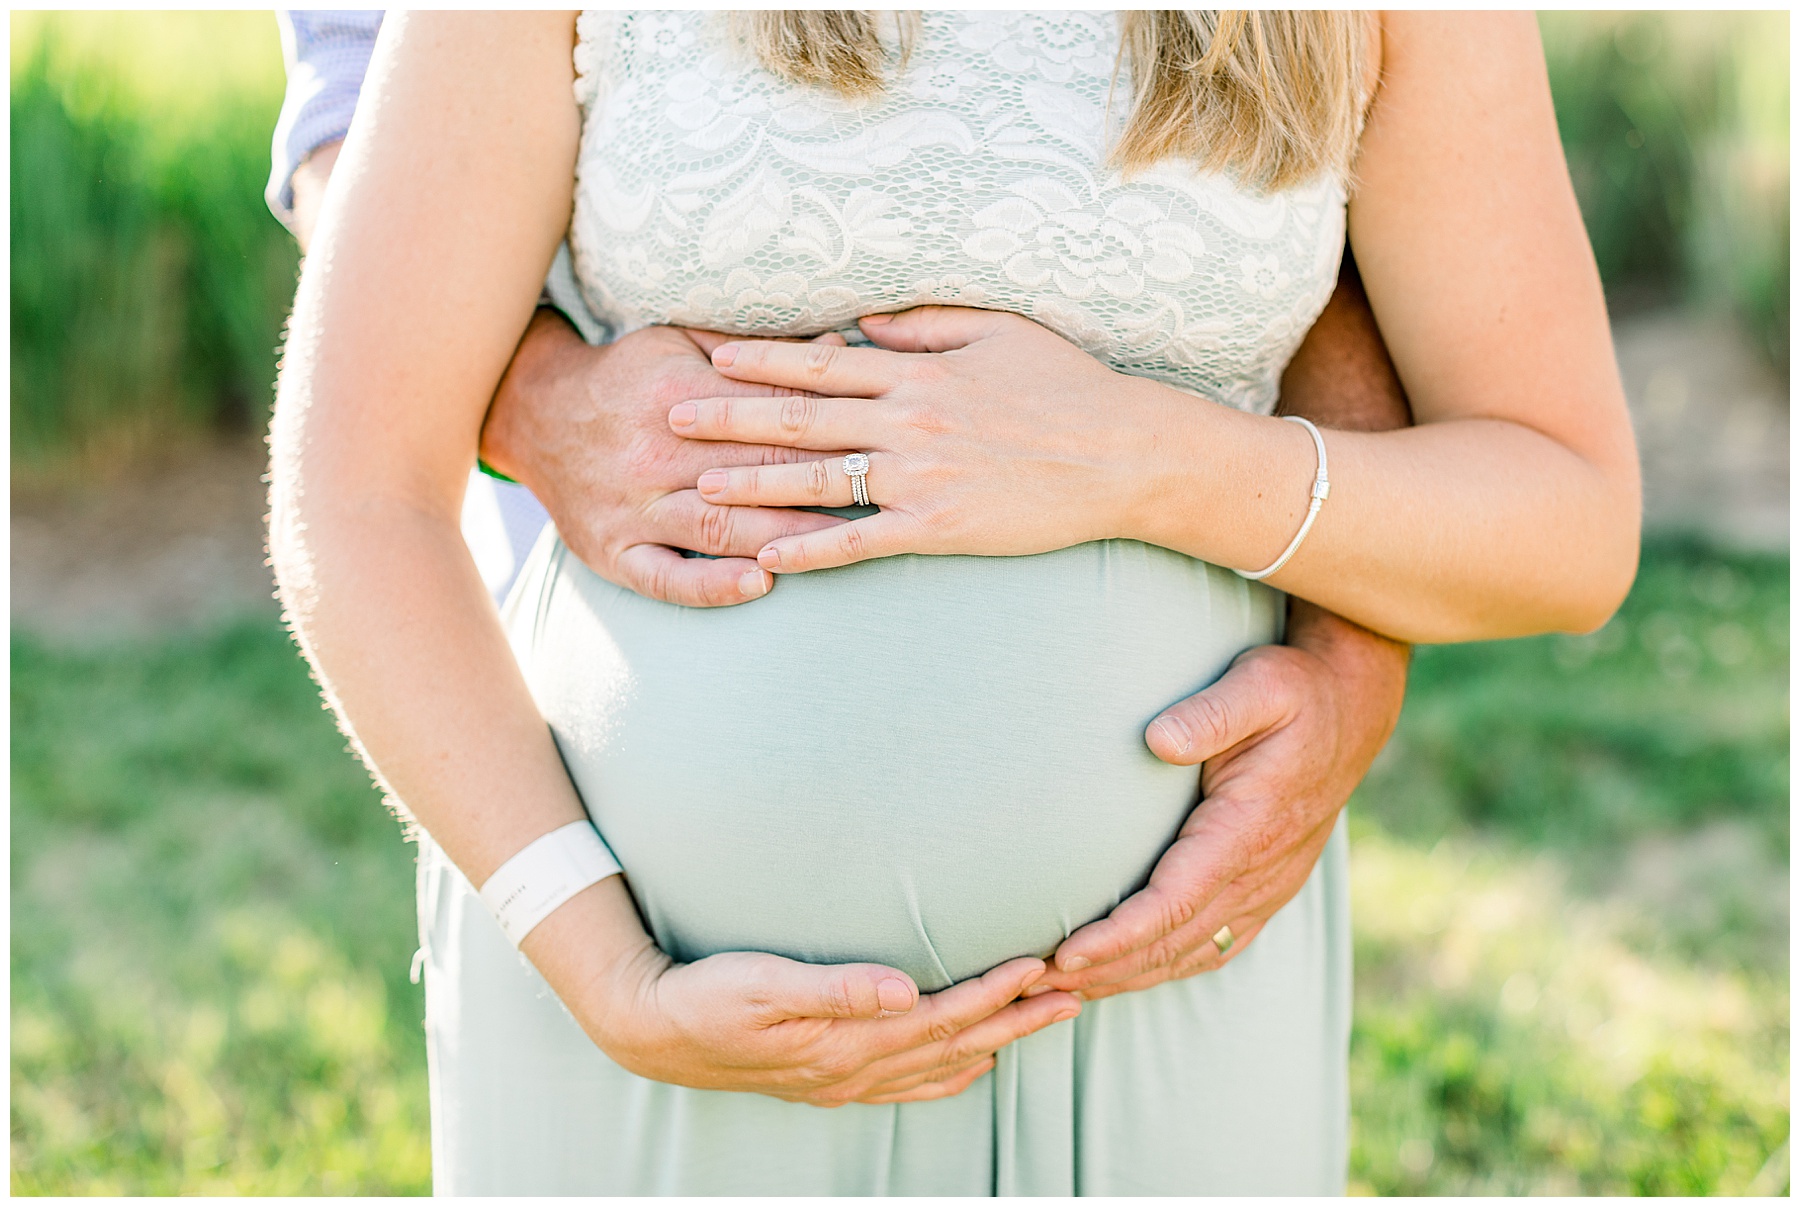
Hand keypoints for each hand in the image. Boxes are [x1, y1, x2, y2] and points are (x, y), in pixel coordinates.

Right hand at [481, 311, 853, 605]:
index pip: (770, 418)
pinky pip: (666, 577)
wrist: (535, 415)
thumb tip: (838, 342)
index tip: (879, 443)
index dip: (830, 432)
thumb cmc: (629, 376)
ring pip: (719, 527)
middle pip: (754, 473)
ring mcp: (632, 509)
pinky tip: (759, 585)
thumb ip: (756, 350)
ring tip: (837, 544)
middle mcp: (654, 455)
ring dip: (781, 536)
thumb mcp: (682, 342)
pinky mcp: (612, 552)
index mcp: (678, 396)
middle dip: (820, 484)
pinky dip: (712, 585)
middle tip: (878, 496)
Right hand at [578, 943, 1080, 1107]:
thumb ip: (836, 987)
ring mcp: (846, 1080)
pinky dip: (952, 1073)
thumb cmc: (707, 996)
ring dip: (997, 1043)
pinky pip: (910, 1083)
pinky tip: (973, 1064)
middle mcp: (856, 1068)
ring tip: (1045, 1019)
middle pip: (956, 1045)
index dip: (993, 993)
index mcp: (847, 1041)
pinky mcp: (832, 1078)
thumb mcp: (764, 984)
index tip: (1039, 965)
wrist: (653, 1031)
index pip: (940, 1017)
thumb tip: (905, 988)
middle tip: (1075, 994)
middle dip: (1017, 1020)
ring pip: (941, 1066)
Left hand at [668, 306, 1176, 573]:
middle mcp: (908, 420)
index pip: (821, 361)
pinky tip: (766, 556)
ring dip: (751, 483)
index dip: (761, 358)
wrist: (1125, 454)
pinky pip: (860, 541)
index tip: (710, 355)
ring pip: (817, 478)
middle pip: (800, 417)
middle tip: (670, 418)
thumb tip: (862, 324)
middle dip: (729, 417)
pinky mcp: (939, 527)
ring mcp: (920, 476)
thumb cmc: (1070, 388)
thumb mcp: (1000, 332)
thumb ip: (925, 325)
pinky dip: (810, 549)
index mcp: (918, 372)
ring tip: (696, 486)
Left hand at [1034, 601, 1407, 999]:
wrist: (1350, 709)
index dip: (1121, 936)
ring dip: (1128, 978)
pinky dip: (1163, 967)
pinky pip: (1212, 946)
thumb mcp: (1260, 683)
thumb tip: (1157, 740)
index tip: (1068, 955)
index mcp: (1251, 828)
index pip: (1177, 900)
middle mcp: (1262, 871)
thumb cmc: (1295, 690)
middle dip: (1106, 971)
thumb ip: (1212, 712)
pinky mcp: (1266, 890)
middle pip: (1175, 943)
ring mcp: (1268, 888)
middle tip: (1036, 983)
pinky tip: (1121, 975)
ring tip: (1061, 992)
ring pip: (1192, 954)